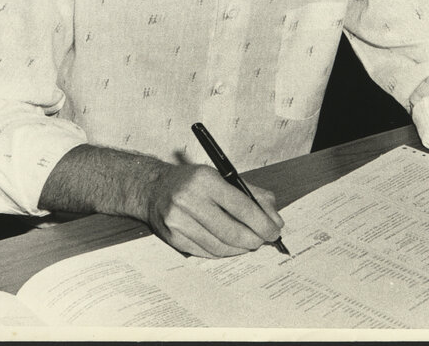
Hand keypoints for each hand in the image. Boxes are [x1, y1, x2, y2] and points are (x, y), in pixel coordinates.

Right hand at [145, 163, 284, 257]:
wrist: (153, 188)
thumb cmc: (192, 182)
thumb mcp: (222, 177)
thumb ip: (252, 195)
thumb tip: (275, 218)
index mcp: (206, 179)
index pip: (242, 206)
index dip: (262, 223)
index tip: (274, 230)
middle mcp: (189, 199)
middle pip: (231, 230)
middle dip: (254, 239)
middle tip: (264, 240)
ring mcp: (178, 221)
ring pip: (219, 245)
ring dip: (240, 248)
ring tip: (249, 243)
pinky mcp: (173, 238)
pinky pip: (206, 252)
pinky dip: (223, 252)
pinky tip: (231, 246)